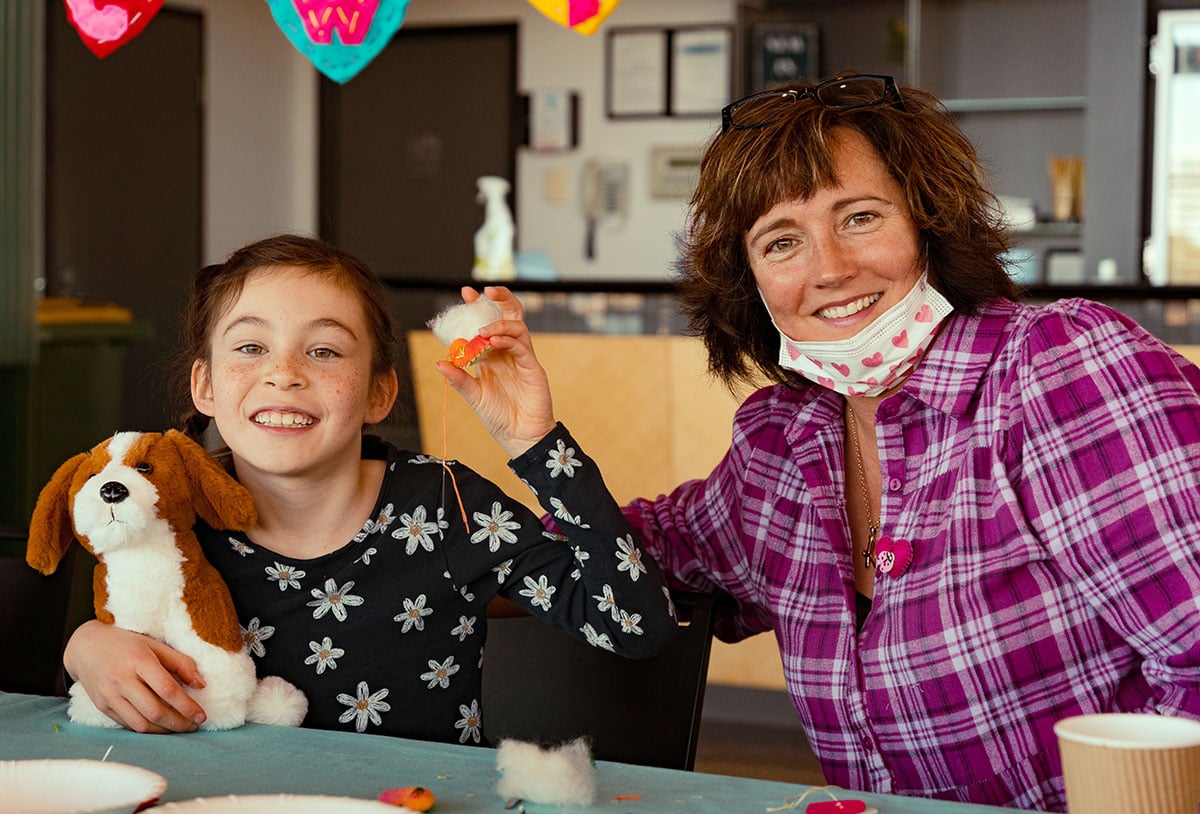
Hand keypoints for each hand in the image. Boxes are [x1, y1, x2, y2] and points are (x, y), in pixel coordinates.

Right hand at [63, 620, 207, 732]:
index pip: (168, 689)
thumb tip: (201, 684)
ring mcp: (109, 695)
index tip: (202, 715)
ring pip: (141, 723)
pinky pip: (128, 724)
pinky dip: (147, 728)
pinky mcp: (102, 706)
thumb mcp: (155, 645)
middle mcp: (122, 680)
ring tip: (180, 727)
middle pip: (155, 711)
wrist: (86, 646)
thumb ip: (180, 662)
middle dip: (179, 723)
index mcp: (138, 661)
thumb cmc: (126, 644)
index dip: (187, 706)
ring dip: (164, 730)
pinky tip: (160, 725)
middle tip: (194, 725)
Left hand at [436, 286, 556, 458]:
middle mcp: (507, 352)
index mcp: (492, 355)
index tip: (465, 295)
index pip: (485, 324)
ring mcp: (521, 357)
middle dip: (498, 299)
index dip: (477, 308)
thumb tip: (439, 362)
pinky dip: (509, 339)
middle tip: (483, 292)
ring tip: (483, 330)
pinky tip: (494, 341)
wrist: (520, 437)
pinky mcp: (532, 367)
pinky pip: (523, 346)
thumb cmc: (499, 417)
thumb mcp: (473, 396)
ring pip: (517, 326)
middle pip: (508, 316)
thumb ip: (459, 379)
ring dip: (500, 323)